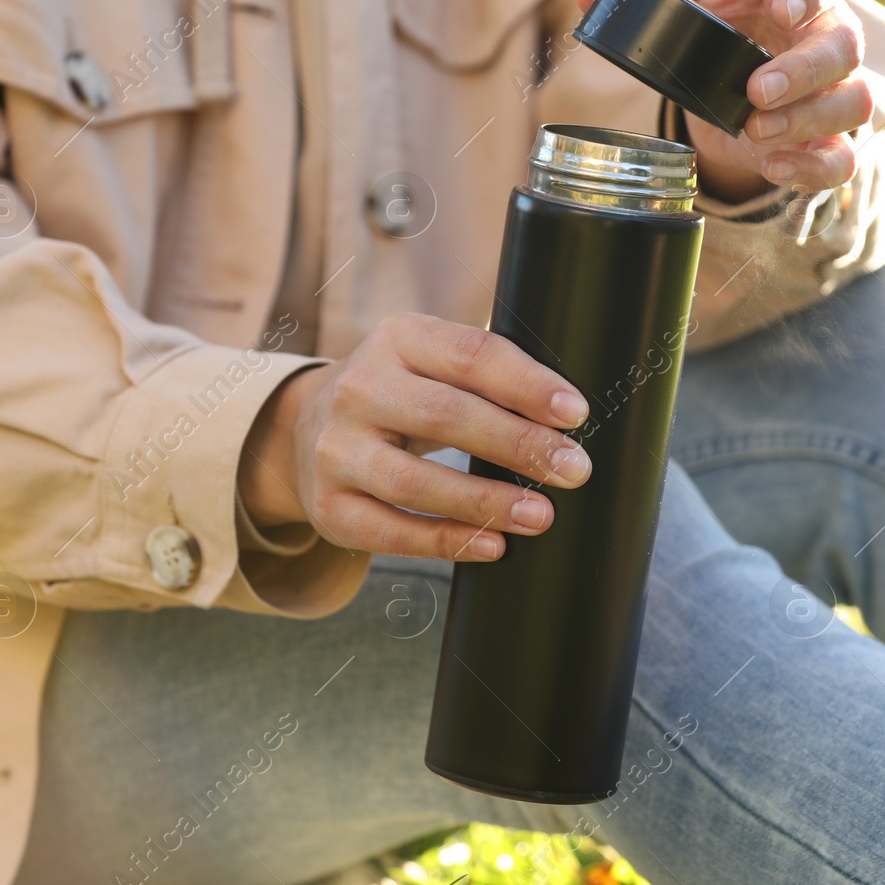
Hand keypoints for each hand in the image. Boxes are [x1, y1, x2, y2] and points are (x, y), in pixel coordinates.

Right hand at [238, 313, 591, 560]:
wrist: (309, 429)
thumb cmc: (403, 395)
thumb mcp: (433, 364)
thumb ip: (488, 377)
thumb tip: (570, 417)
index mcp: (398, 338)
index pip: (470, 354)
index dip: (527, 384)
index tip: (576, 413)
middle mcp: (359, 388)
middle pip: (445, 416)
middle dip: (518, 444)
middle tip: (573, 470)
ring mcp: (335, 450)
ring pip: (412, 483)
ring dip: (484, 503)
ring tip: (540, 515)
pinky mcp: (328, 506)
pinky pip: (390, 532)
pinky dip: (445, 542)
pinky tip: (493, 546)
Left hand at [574, 0, 872, 202]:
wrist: (735, 73)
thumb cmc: (720, 24)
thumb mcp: (683, 4)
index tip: (785, 10)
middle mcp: (828, 34)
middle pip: (845, 48)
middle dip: (803, 73)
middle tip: (755, 93)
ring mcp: (836, 89)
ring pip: (854, 104)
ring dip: (807, 121)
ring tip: (755, 130)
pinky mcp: (828, 139)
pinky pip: (841, 159)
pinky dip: (811, 168)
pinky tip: (773, 167)